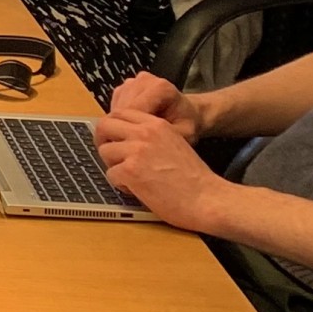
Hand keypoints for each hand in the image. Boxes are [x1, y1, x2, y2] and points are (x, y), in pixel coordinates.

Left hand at [93, 106, 225, 225]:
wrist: (208, 198)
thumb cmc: (194, 178)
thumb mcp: (174, 143)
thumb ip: (151, 137)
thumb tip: (123, 140)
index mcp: (157, 124)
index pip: (120, 113)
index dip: (113, 128)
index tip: (115, 140)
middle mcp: (145, 132)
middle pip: (105, 126)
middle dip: (104, 142)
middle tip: (112, 158)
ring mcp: (136, 150)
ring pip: (104, 151)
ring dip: (114, 166)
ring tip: (131, 178)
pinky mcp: (131, 171)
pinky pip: (111, 175)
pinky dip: (121, 185)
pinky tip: (139, 190)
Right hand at [106, 70, 204, 141]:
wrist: (189, 112)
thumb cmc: (187, 124)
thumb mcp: (185, 134)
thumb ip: (164, 137)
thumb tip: (142, 146)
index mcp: (160, 88)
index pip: (133, 110)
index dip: (129, 130)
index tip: (132, 147)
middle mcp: (144, 80)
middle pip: (121, 109)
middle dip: (124, 128)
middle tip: (130, 146)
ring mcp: (132, 81)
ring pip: (115, 108)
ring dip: (120, 124)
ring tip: (133, 137)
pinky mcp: (125, 87)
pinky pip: (114, 106)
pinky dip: (119, 119)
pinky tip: (132, 127)